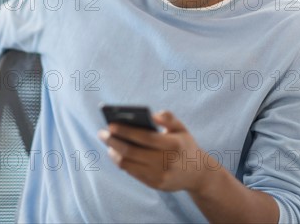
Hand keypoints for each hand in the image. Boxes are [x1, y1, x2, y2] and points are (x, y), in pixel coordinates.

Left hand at [98, 111, 217, 192]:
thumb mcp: (181, 128)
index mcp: (174, 145)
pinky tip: (116, 153)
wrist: (198, 174)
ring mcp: (160, 175)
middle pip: (132, 152)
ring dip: (114, 153)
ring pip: (128, 164)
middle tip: (102, 133)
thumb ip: (168, 118)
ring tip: (108, 142)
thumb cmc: (184, 145)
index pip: (145, 137)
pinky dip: (121, 162)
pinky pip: (132, 172)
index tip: (110, 125)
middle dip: (113, 141)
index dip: (126, 131)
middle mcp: (167, 162)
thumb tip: (152, 114)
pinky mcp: (155, 184)